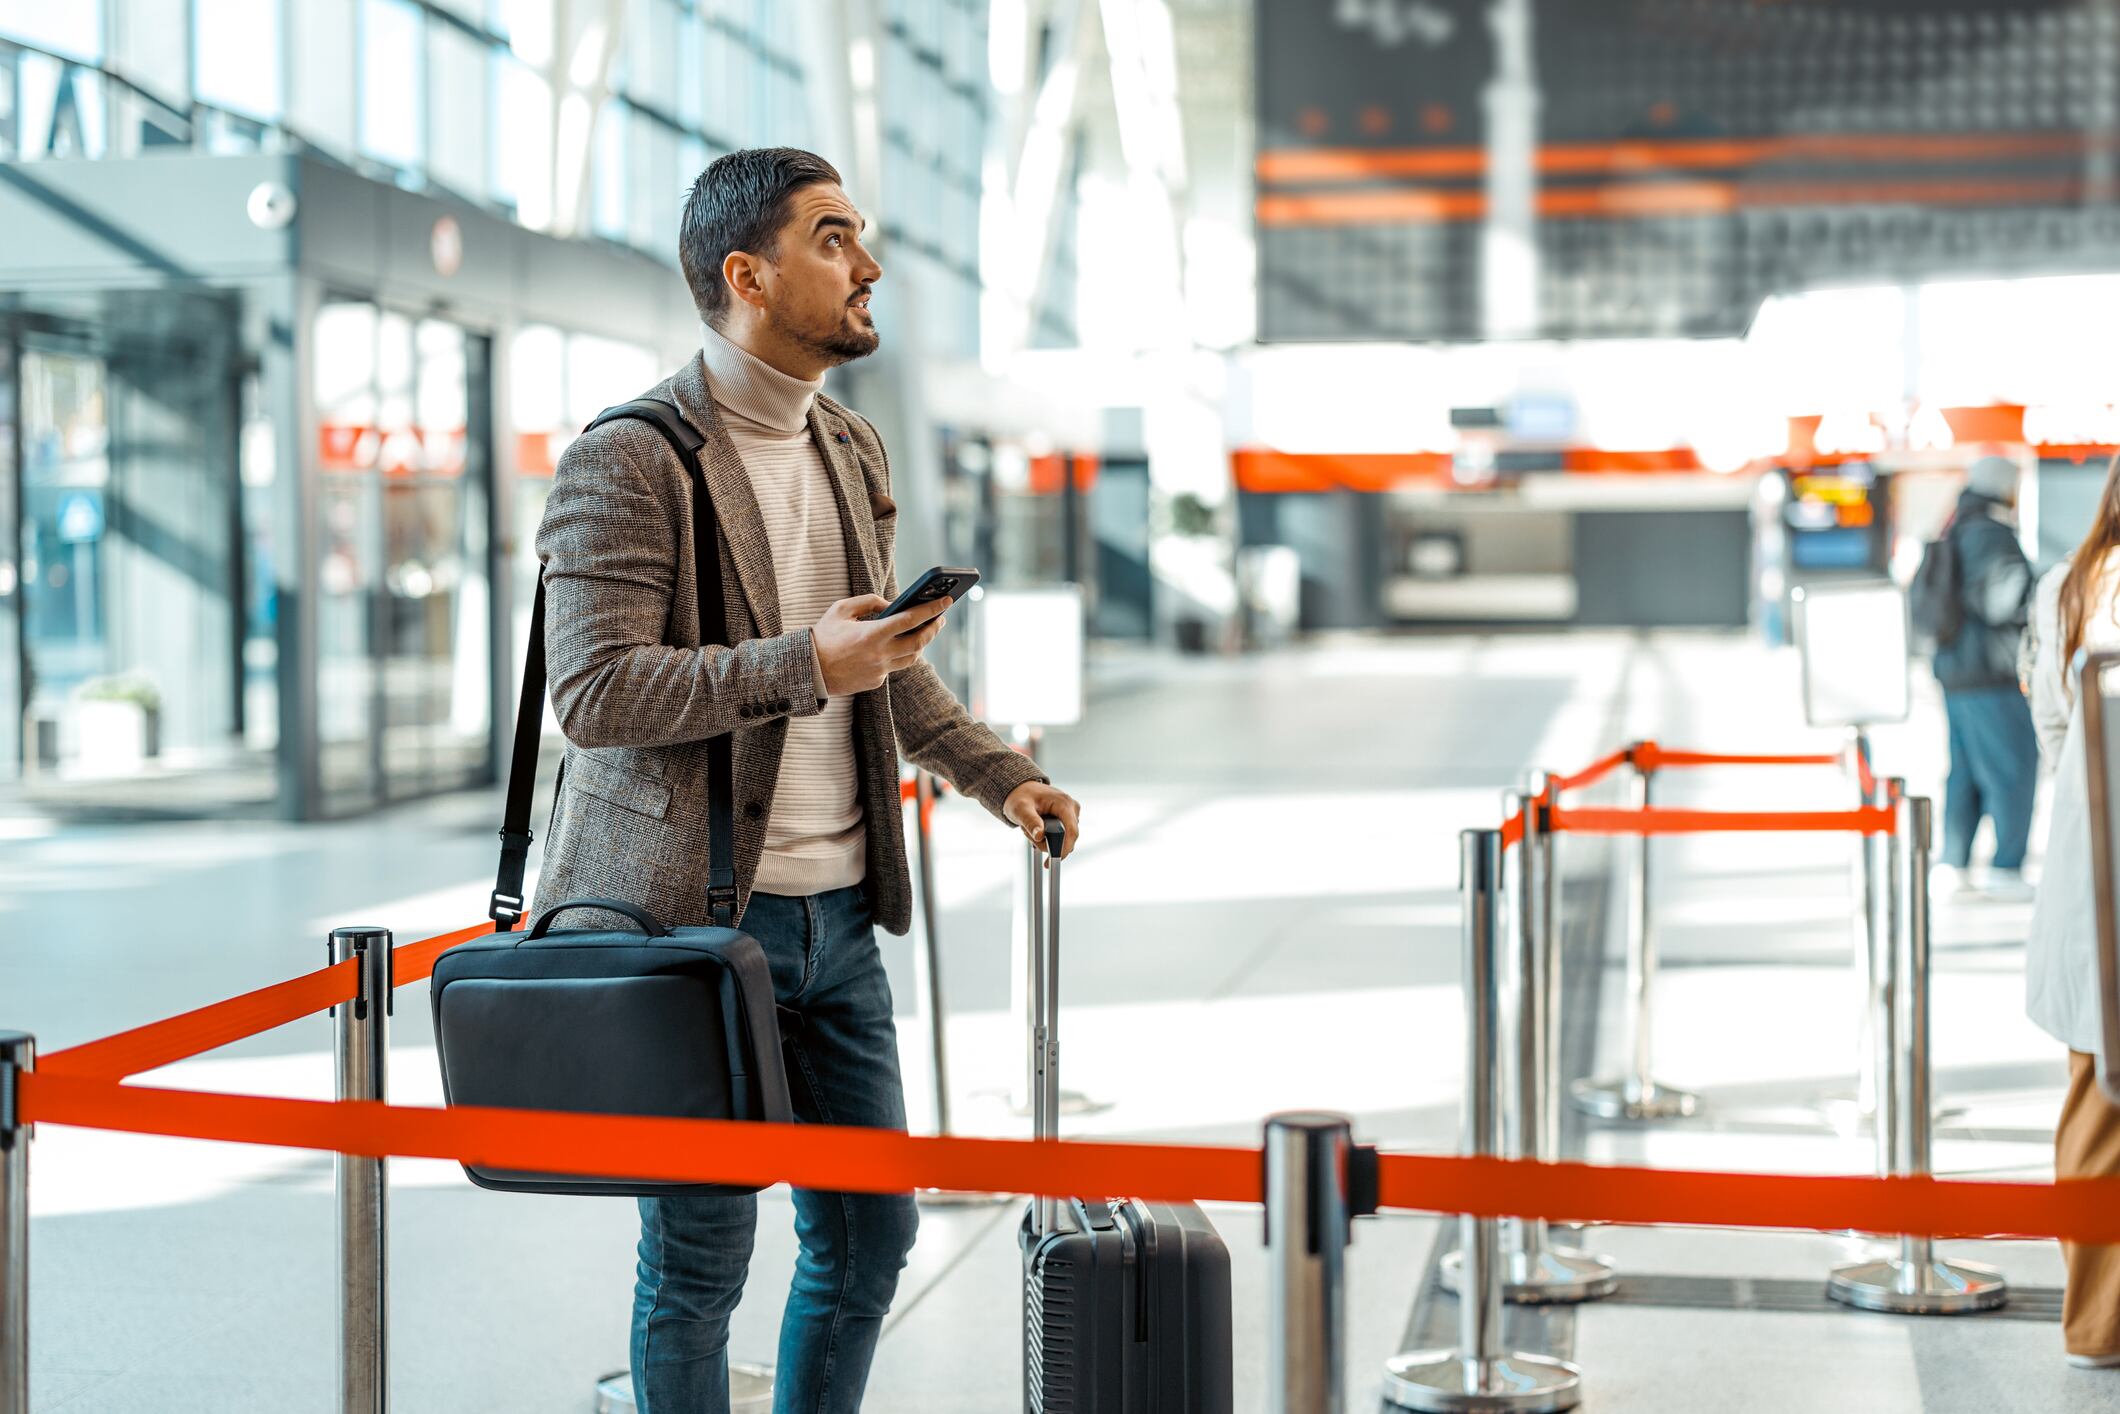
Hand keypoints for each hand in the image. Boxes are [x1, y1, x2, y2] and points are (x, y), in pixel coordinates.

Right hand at [813, 593, 948, 694]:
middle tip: (941, 617)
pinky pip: (894, 666)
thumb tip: (892, 605)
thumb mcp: (842, 609)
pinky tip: (897, 645)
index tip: (946, 600)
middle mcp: (879, 654)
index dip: (932, 609)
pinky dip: (898, 654)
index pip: (911, 620)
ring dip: (921, 643)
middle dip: (934, 628)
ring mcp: (879, 671)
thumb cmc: (823, 635)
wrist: (808, 670)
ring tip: (925, 630)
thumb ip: (869, 602)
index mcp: (872, 634)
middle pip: (919, 642)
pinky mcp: (876, 681)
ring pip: (912, 658)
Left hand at [1003, 781, 1081, 859]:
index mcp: (1063, 803)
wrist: (1021, 790)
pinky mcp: (1067, 818)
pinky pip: (1061, 835)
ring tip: (1030, 829)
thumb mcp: (1021, 809)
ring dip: (1045, 840)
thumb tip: (1040, 836)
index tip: (1053, 860)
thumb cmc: (1020, 796)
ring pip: (1063, 838)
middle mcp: (1071, 807)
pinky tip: (1037, 829)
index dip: (1065, 848)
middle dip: (1047, 843)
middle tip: (1029, 834)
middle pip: (1067, 837)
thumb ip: (1031, 822)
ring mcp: (1070, 813)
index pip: (1071, 831)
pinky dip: (1048, 837)